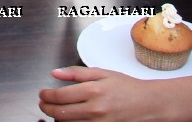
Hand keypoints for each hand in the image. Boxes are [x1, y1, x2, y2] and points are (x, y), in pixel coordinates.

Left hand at [40, 66, 159, 120]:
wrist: (149, 104)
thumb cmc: (127, 87)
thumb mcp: (102, 73)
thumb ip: (76, 73)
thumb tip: (55, 73)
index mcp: (94, 90)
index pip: (60, 96)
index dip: (46, 95)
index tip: (42, 93)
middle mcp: (96, 109)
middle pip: (60, 113)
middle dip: (46, 108)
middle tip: (43, 103)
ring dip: (56, 119)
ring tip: (54, 111)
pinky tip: (68, 119)